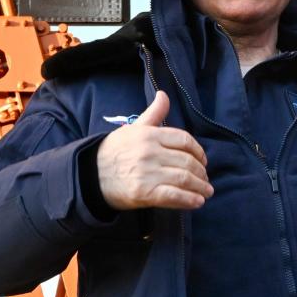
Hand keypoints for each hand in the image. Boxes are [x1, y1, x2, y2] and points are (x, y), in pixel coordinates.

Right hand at [97, 91, 213, 209]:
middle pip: (187, 161)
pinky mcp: (145, 192)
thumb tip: (164, 94)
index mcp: (149, 135)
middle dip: (201, 172)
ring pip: (184, 178)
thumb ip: (153, 113)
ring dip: (200, 186)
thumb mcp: (133, 128)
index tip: (203, 161)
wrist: (90, 176)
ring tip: (206, 191)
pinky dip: (189, 199)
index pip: (184, 140)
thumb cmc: (114, 151)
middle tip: (205, 179)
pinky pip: (174, 196)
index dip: (199, 152)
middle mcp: (150, 152)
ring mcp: (148, 173)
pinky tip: (198, 201)